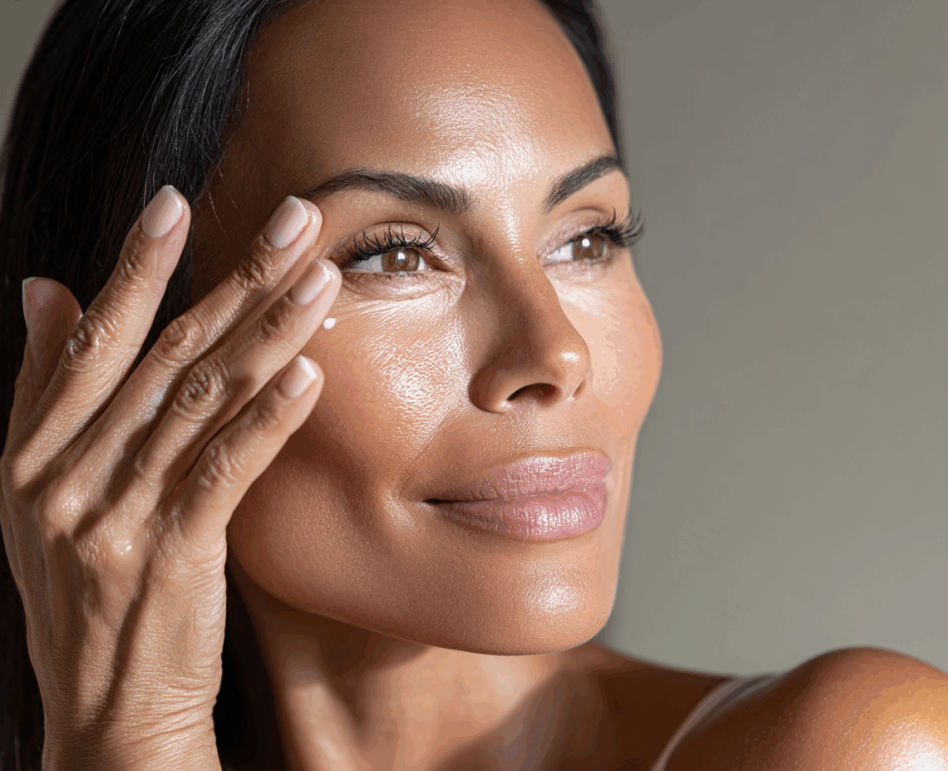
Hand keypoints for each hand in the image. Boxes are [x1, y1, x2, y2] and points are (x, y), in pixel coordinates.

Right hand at [0, 187, 339, 769]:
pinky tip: (307, 373)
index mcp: (30, 451)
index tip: (175, 202)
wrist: (106, 706)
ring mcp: (112, 517)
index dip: (134, 266)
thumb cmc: (85, 591)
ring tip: (321, 279)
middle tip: (294, 220)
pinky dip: (268, 419)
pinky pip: (223, 470)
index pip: (90, 338)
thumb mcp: (38, 492)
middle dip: (235, 280)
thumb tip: (46, 288)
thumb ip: (46, 389)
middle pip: (164, 354)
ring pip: (202, 401)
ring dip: (269, 333)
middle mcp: (62, 476)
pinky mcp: (168, 557)